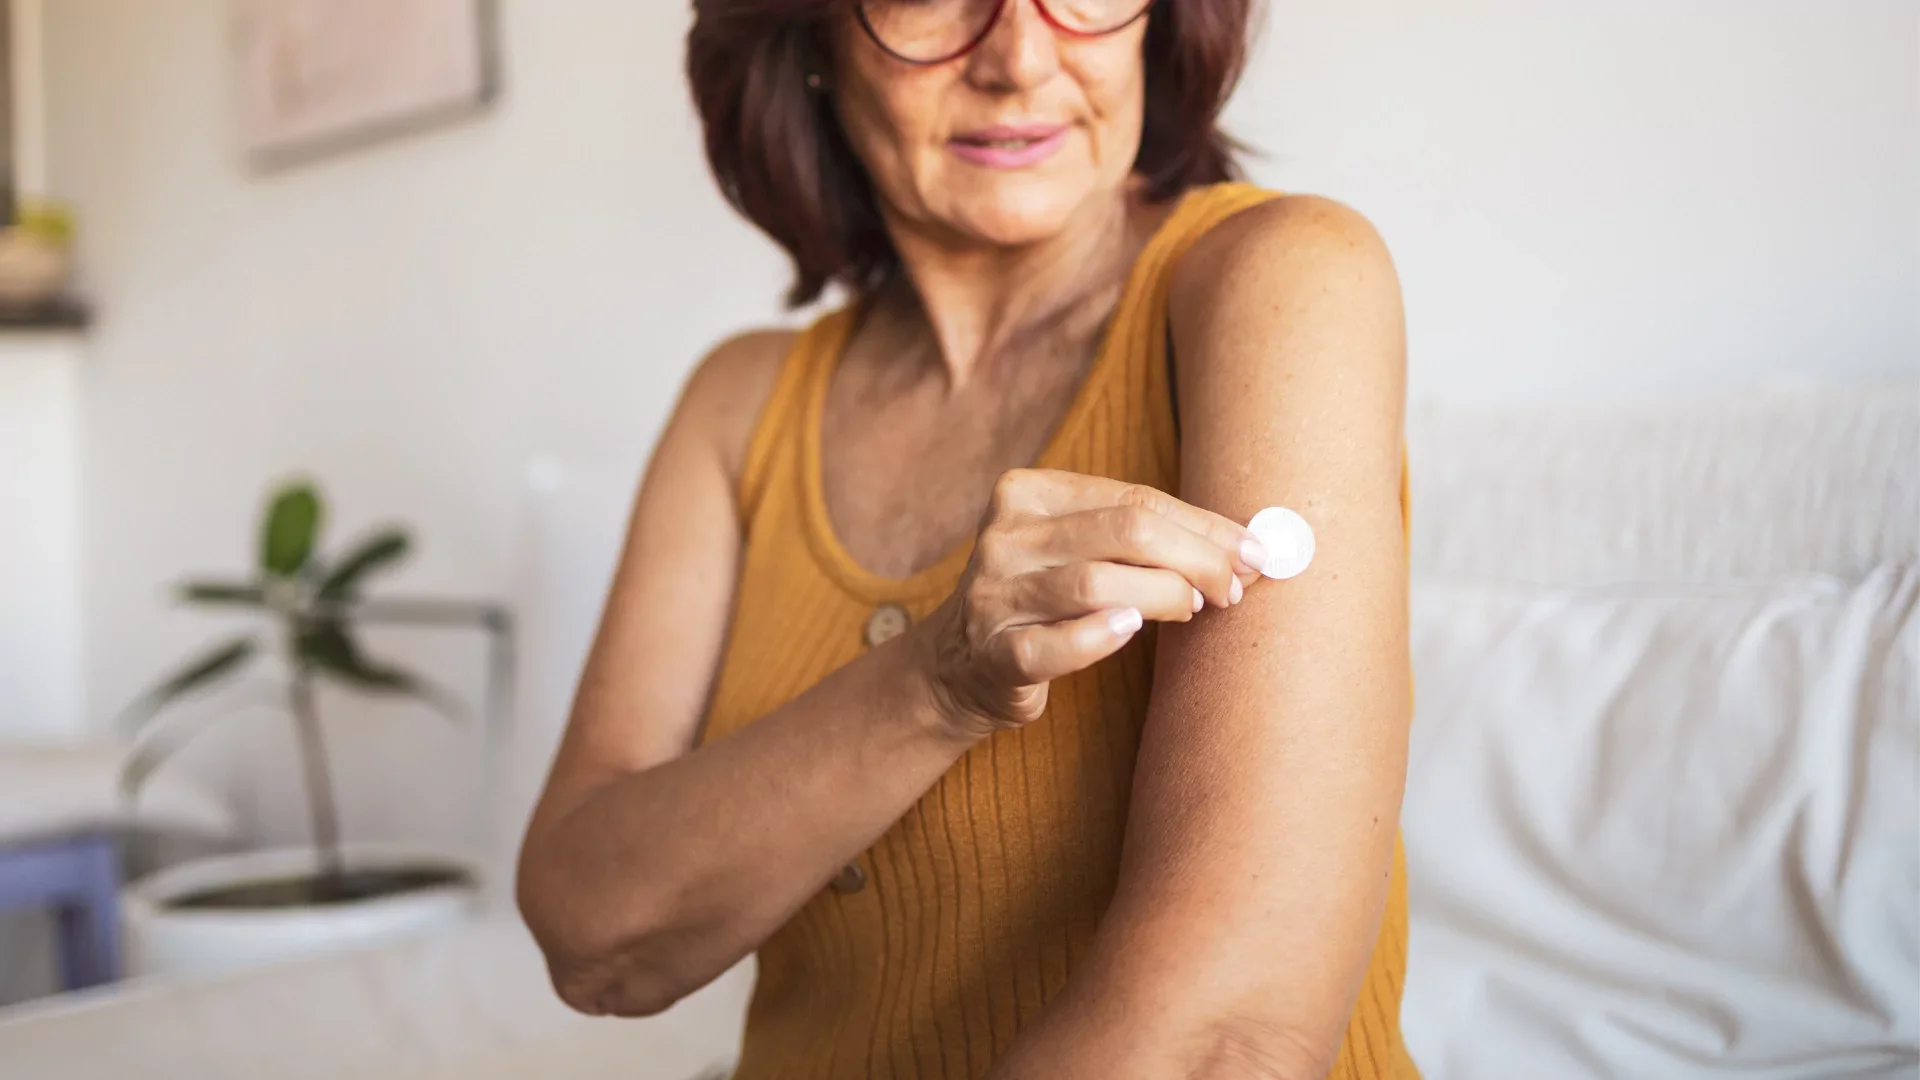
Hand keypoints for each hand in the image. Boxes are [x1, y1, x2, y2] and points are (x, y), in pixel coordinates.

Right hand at [914, 469, 1269, 735]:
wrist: (959, 666)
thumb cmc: (1045, 601)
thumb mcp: (1080, 550)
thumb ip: (1147, 537)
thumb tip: (1247, 545)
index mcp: (1028, 493)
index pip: (1134, 499)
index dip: (1203, 527)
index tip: (1253, 553)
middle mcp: (1006, 536)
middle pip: (1123, 531)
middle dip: (1195, 558)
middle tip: (1232, 589)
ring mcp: (994, 595)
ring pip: (1094, 582)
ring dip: (1163, 595)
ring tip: (1194, 610)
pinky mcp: (992, 654)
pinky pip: (1051, 646)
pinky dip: (1097, 638)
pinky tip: (1130, 631)